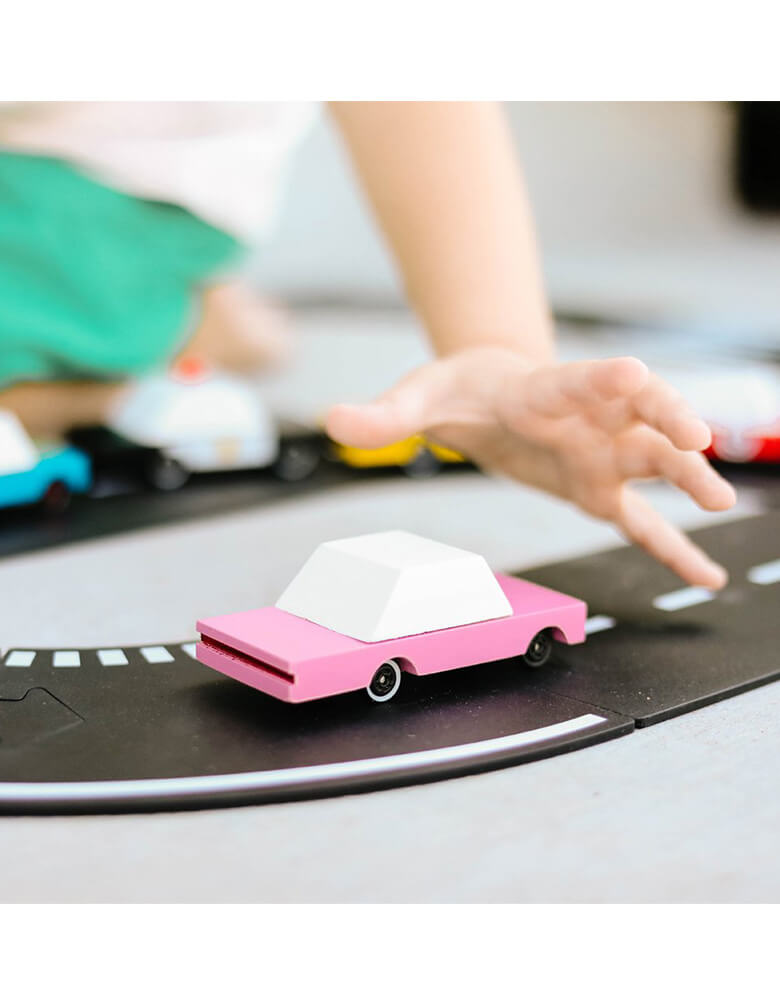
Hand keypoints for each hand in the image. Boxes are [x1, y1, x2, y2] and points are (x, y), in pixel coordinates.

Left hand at [326, 347, 736, 587]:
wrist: (488, 387)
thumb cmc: (459, 387)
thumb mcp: (418, 396)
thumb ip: (384, 415)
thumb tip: (332, 421)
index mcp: (544, 388)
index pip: (579, 378)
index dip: (607, 377)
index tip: (636, 375)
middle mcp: (587, 418)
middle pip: (637, 415)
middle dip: (669, 424)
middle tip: (696, 442)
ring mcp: (599, 454)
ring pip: (652, 463)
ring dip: (686, 480)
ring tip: (717, 503)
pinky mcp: (597, 489)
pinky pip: (639, 521)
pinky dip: (671, 546)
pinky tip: (705, 573)